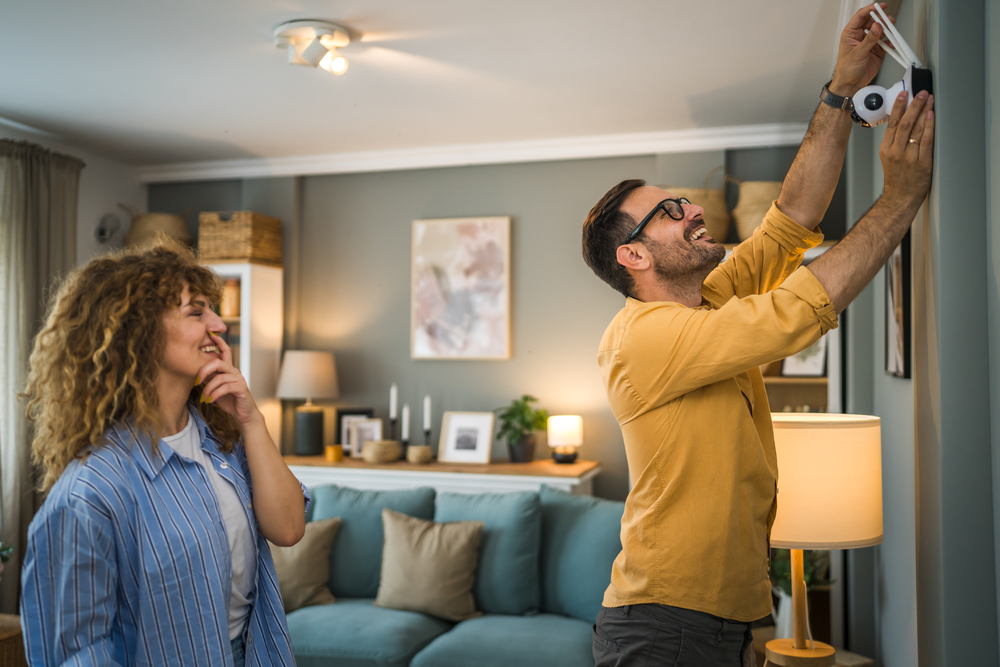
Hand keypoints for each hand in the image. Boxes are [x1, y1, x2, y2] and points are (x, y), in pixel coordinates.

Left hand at [197, 331, 260, 426]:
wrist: (243, 415)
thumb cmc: (230, 401)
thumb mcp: (217, 388)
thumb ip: (210, 379)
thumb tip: (197, 374)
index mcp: (229, 370)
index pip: (225, 351)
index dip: (219, 342)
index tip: (211, 334)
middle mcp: (234, 372)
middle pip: (218, 362)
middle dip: (204, 370)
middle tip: (196, 381)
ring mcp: (239, 379)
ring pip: (219, 378)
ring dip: (208, 389)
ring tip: (204, 397)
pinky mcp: (241, 388)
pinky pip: (224, 388)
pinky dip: (214, 395)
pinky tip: (210, 401)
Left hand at [831, 3, 893, 95]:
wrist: (851, 85)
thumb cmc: (846, 70)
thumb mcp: (857, 53)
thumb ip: (869, 39)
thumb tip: (877, 26)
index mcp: (851, 34)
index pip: (861, 16)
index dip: (871, 9)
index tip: (880, 6)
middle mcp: (861, 36)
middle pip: (873, 21)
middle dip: (882, 20)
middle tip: (889, 21)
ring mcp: (870, 42)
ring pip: (881, 31)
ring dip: (888, 30)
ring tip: (892, 31)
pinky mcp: (878, 50)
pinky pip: (887, 42)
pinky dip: (891, 42)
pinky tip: (893, 43)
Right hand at [880, 90, 934, 205]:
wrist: (900, 197)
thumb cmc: (896, 178)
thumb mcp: (888, 157)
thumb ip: (894, 140)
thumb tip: (904, 120)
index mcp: (886, 149)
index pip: (892, 123)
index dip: (898, 107)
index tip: (903, 94)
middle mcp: (896, 152)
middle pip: (904, 123)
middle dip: (914, 105)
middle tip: (921, 93)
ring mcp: (909, 157)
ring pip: (915, 129)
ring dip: (923, 111)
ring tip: (929, 99)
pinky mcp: (922, 163)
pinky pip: (925, 141)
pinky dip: (928, 127)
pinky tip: (931, 116)